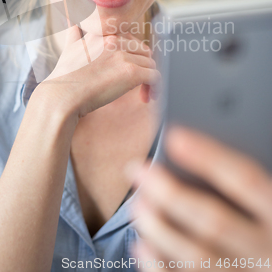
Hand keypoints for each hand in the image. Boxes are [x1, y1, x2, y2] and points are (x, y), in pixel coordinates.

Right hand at [35, 24, 160, 119]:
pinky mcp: (131, 71)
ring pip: (150, 64)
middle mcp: (114, 39)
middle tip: (137, 85)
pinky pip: (154, 76)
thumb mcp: (68, 49)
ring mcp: (123, 55)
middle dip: (142, 67)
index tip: (126, 71)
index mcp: (103, 33)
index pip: (130, 40)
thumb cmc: (64, 78)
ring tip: (142, 94)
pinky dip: (154, 88)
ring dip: (148, 79)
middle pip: (143, 51)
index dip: (132, 56)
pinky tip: (147, 98)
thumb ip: (74, 34)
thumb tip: (72, 23)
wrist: (61, 96)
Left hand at [127, 127, 271, 270]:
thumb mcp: (270, 198)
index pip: (246, 180)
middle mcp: (269, 251)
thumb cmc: (267, 220)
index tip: (173, 135)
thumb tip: (193, 143)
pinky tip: (142, 245)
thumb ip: (246, 181)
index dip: (209, 157)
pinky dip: (159, 266)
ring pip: (197, 257)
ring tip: (136, 203)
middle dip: (170, 193)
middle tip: (136, 169)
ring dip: (160, 229)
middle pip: (214, 220)